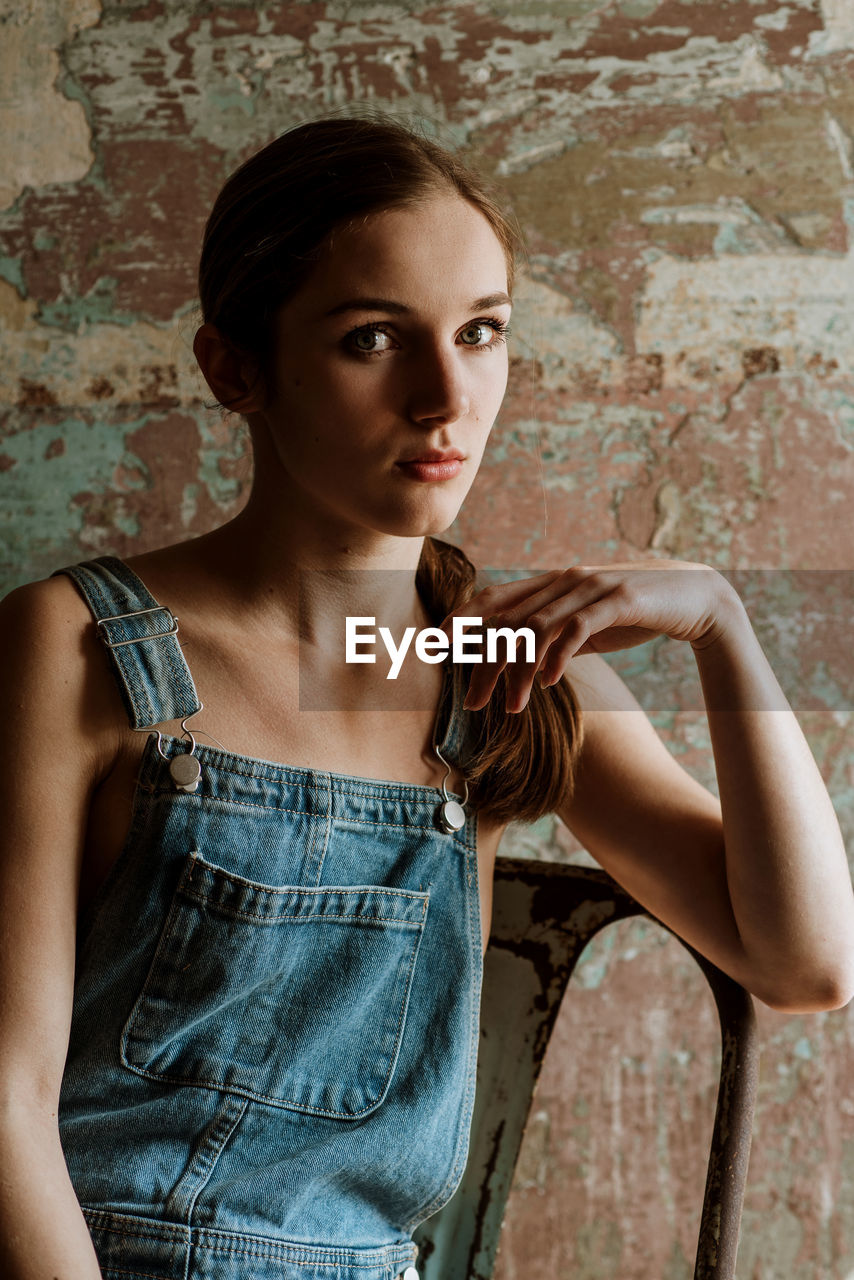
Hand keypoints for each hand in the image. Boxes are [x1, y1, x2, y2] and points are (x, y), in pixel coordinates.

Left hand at [439, 561, 740, 711]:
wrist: (698, 597)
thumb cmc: (639, 612)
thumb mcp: (589, 625)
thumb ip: (557, 634)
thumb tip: (525, 660)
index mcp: (554, 583)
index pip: (498, 599)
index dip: (465, 620)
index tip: (439, 647)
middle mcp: (566, 580)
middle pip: (510, 621)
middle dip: (485, 662)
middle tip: (471, 702)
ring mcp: (591, 587)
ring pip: (538, 628)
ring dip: (521, 672)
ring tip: (512, 708)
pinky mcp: (618, 600)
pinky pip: (578, 628)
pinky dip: (558, 656)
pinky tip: (549, 683)